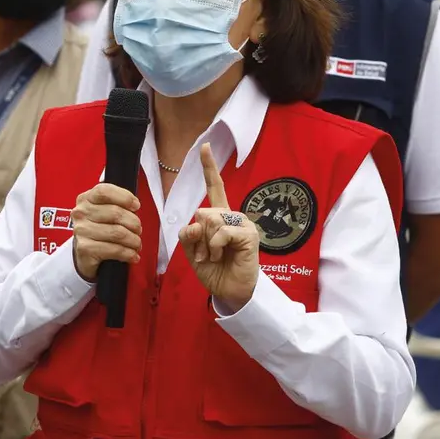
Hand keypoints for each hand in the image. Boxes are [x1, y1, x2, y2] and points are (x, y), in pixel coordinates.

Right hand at [71, 183, 142, 281]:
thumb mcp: (105, 210)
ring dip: (133, 240)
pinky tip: (132, 255)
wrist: (85, 253)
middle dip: (134, 223)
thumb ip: (117, 203)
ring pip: (118, 233)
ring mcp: (81, 231)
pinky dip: (128, 253)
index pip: (105, 191)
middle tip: (139, 230)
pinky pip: (114, 250)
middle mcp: (81, 213)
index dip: (124, 197)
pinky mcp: (85, 249)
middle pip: (116, 213)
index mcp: (86, 198)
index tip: (136, 206)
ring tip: (137, 244)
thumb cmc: (100, 228)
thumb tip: (135, 205)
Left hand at [179, 144, 259, 310]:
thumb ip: (190, 233)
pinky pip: (221, 232)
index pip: (215, 187)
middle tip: (204, 254)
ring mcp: (242, 224)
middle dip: (196, 236)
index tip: (205, 147)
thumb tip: (198, 221)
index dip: (209, 167)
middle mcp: (232, 216)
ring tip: (214, 256)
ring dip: (205, 244)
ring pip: (210, 220)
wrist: (231, 291)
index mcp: (220, 216)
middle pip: (202, 211)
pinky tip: (221, 255)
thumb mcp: (194, 251)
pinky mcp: (249, 235)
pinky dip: (214, 247)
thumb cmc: (214, 270)